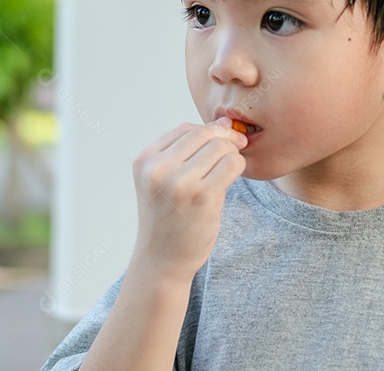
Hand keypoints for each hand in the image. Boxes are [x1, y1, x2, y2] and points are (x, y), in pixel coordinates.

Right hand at [129, 118, 246, 282]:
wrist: (161, 261)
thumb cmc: (167, 218)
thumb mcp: (162, 180)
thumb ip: (187, 152)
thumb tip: (225, 123)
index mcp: (145, 160)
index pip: (185, 128)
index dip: (210, 131)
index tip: (223, 142)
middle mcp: (158, 168)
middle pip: (204, 133)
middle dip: (226, 138)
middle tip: (237, 149)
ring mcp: (179, 182)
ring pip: (221, 147)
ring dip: (232, 155)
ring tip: (228, 171)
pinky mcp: (202, 196)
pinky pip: (232, 165)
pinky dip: (238, 168)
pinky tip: (231, 181)